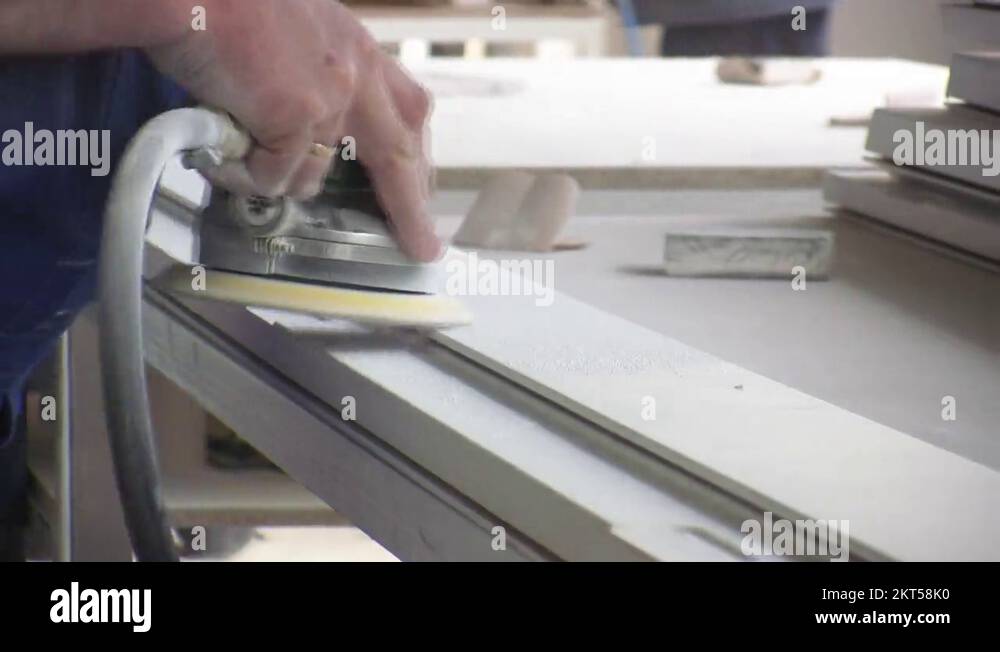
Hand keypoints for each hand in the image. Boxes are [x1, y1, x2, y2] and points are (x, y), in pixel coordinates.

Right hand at [145, 0, 440, 260]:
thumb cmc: (225, 8)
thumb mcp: (295, 34)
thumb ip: (315, 77)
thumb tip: (308, 135)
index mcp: (357, 50)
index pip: (406, 110)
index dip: (417, 154)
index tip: (424, 187)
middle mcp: (355, 75)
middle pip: (400, 157)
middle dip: (411, 210)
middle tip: (422, 244)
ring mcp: (329, 100)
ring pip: (312, 178)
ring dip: (275, 179)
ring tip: (235, 153)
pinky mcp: (296, 119)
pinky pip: (271, 178)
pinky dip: (242, 175)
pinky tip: (218, 150)